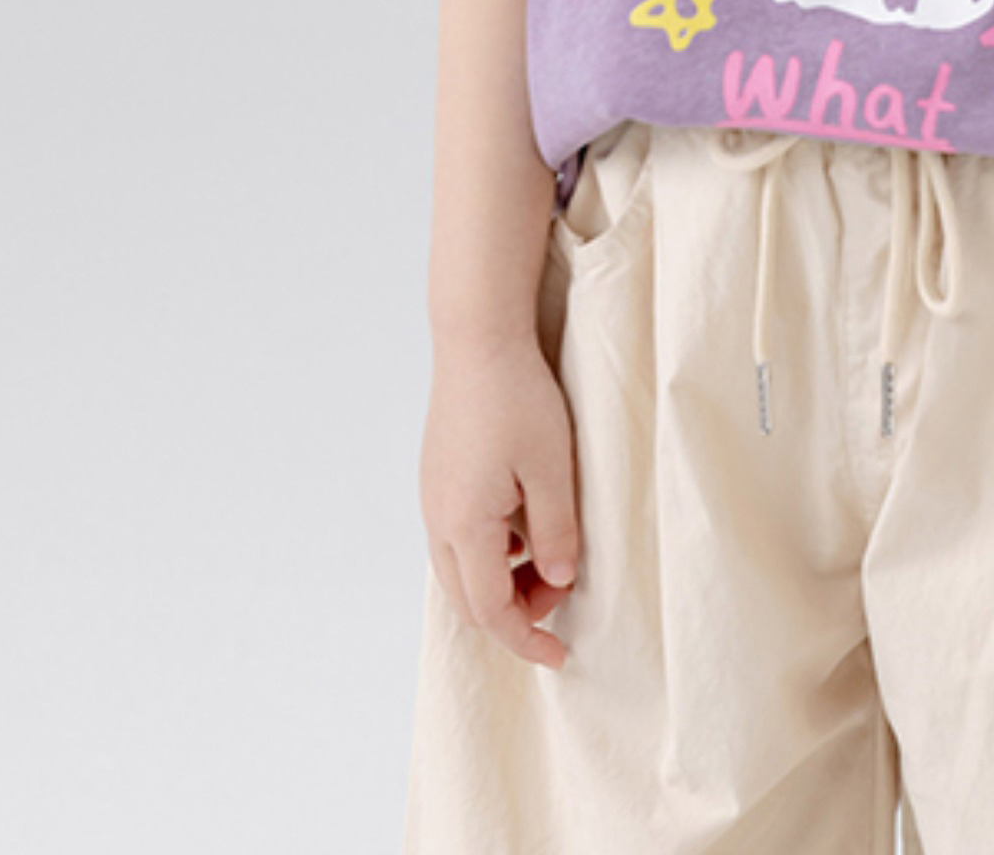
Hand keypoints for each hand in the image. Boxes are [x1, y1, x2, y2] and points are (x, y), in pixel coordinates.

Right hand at [421, 336, 583, 670]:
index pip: (492, 611)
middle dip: (514, 615)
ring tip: (547, 557)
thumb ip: (556, 533)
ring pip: (459, 572)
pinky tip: (522, 523)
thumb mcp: (553, 468)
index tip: (560, 654)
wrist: (476, 340)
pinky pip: (457, 539)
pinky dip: (489, 553)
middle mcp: (439, 520)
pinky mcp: (436, 479)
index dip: (527, 638)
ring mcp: (432, 499)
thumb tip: (558, 583)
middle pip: (469, 601)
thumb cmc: (518, 398)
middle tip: (561, 595)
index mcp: (466, 526)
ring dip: (501, 583)